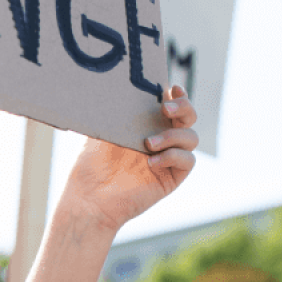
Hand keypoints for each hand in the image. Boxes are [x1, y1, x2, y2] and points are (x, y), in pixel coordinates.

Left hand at [59, 85, 198, 233]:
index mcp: (147, 124)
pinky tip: (150, 161)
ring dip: (172, 136)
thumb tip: (114, 83)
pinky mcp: (172, 178)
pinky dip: (172, 156)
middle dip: (184, 108)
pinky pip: (187, 161)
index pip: (171, 104)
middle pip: (189, 117)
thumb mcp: (101, 130)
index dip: (177, 94)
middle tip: (165, 109)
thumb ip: (114, 110)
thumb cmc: (91, 165)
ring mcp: (169, 158)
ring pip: (191, 138)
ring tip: (148, 143)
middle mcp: (162, 139)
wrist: (90, 198)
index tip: (171, 88)